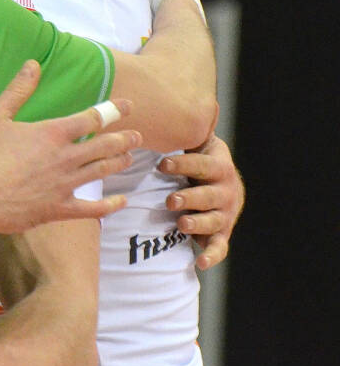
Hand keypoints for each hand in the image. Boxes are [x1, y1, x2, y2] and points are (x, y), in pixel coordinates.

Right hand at [0, 61, 136, 233]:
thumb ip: (17, 91)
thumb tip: (33, 65)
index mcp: (52, 133)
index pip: (92, 118)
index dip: (113, 111)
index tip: (128, 106)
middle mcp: (66, 157)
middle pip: (105, 146)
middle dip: (124, 139)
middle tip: (137, 135)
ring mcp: (66, 184)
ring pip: (102, 171)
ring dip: (119, 162)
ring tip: (129, 157)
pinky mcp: (60, 208)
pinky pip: (93, 208)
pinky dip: (110, 205)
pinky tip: (121, 202)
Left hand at [161, 133, 243, 269]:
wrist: (221, 182)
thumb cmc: (194, 160)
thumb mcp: (192, 142)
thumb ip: (175, 130)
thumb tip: (140, 102)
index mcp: (218, 164)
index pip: (203, 163)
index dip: (184, 163)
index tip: (163, 163)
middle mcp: (225, 189)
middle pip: (209, 194)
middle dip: (191, 196)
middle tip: (171, 199)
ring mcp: (225, 213)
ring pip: (215, 219)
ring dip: (198, 222)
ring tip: (181, 222)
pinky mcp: (222, 233)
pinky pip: (219, 246)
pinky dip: (211, 255)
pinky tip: (199, 262)